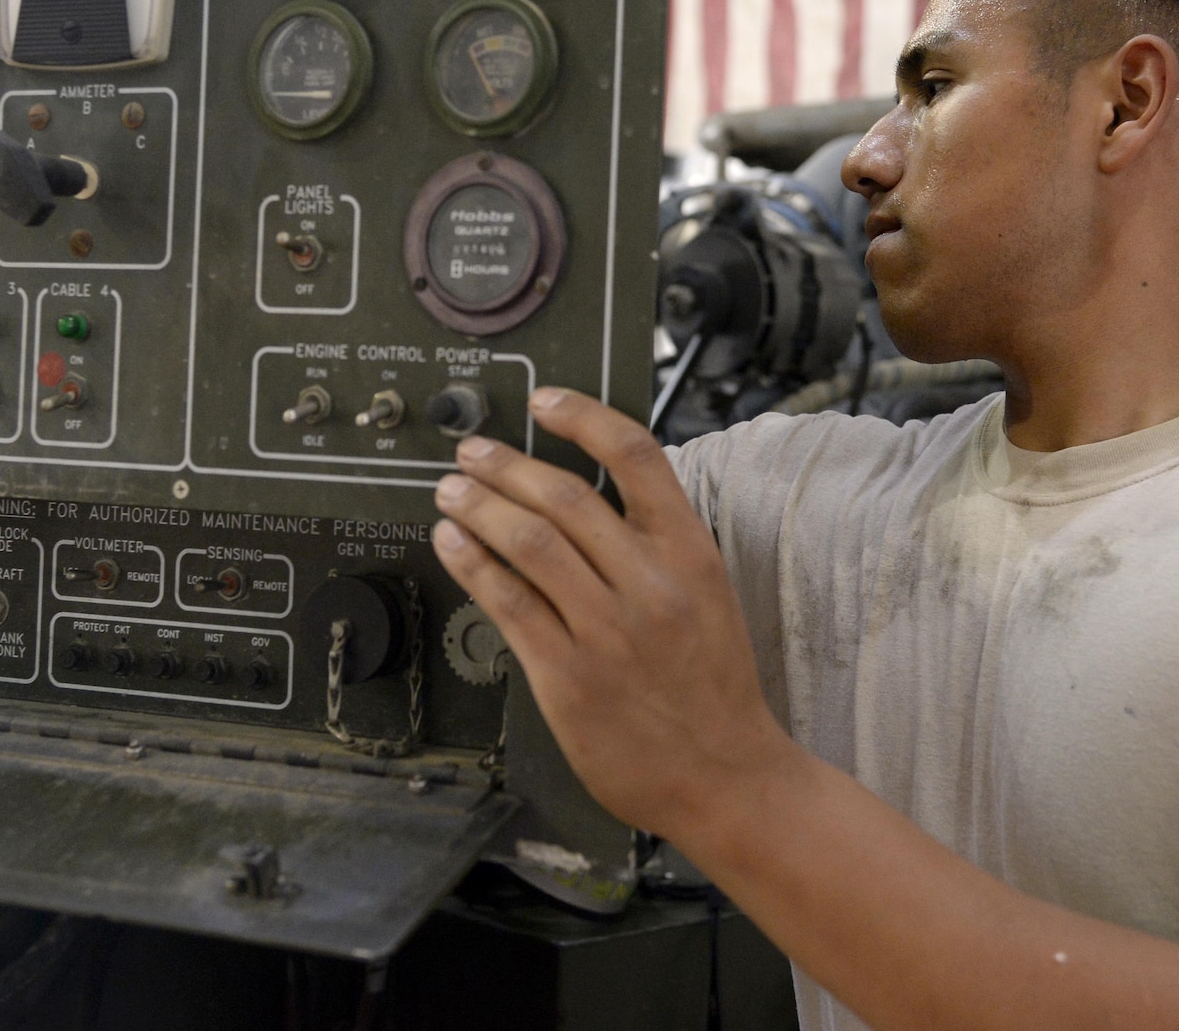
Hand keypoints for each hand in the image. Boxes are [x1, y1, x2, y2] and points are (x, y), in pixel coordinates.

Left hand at [431, 387, 796, 839]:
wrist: (726, 778)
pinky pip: (507, 603)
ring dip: (478, 506)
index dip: (583, 417)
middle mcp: (649, 584)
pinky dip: (472, 564)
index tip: (545, 400)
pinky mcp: (567, 676)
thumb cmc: (713, 689)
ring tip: (452, 491)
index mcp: (690, 554)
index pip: (636, 456)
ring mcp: (606, 631)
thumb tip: (588, 496)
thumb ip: (655, 545)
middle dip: (507, 464)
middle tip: (473, 451)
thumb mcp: (707, 595)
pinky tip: (452, 545)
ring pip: (528, 542)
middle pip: (565, 495)